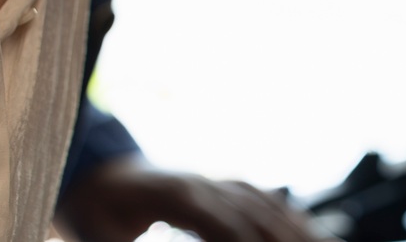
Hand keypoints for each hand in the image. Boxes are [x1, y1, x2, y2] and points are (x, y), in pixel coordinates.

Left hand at [57, 155, 320, 241]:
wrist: (95, 171)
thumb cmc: (96, 211)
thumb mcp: (100, 238)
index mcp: (176, 192)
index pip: (225, 223)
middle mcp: (204, 182)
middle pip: (256, 215)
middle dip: (287, 240)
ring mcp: (215, 181)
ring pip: (268, 206)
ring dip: (298, 230)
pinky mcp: (220, 186)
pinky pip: (264, 201)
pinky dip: (289, 218)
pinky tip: (310, 232)